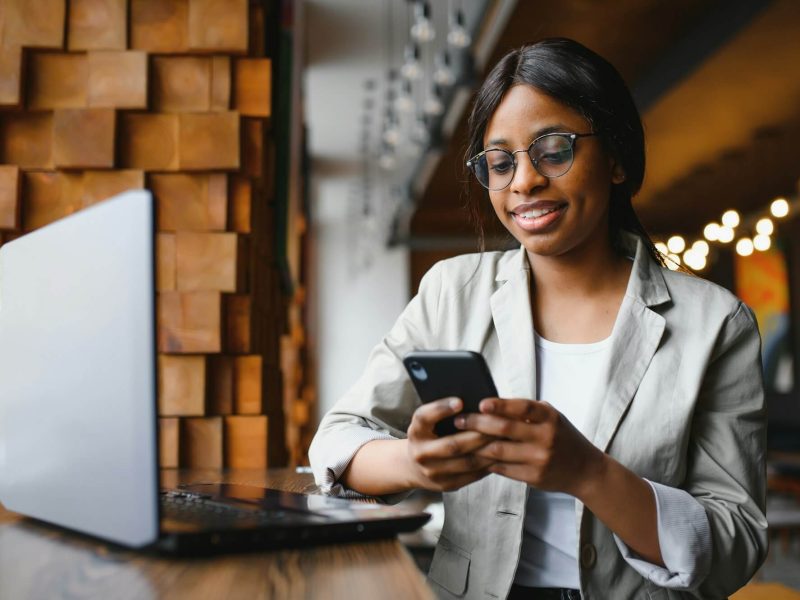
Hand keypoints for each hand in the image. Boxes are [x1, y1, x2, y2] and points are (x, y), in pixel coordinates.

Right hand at [405, 397, 497, 491]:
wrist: (414, 467)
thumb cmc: (429, 436)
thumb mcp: (428, 423)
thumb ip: (442, 413)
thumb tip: (473, 403)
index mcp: (416, 431)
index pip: (424, 418)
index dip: (441, 409)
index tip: (460, 401)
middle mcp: (421, 453)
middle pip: (452, 445)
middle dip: (477, 435)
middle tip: (497, 425)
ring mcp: (432, 472)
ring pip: (466, 462)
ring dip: (487, 451)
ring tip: (503, 440)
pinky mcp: (446, 484)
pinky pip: (471, 474)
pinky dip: (487, 464)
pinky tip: (498, 455)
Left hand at [454, 397, 605, 497]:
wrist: (585, 470)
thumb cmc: (562, 437)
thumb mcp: (552, 418)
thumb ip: (527, 412)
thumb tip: (490, 404)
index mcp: (550, 417)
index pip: (523, 408)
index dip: (501, 405)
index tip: (481, 403)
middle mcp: (546, 437)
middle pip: (505, 429)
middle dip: (478, 424)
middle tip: (458, 420)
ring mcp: (539, 459)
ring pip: (499, 451)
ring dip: (476, 445)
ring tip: (459, 438)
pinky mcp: (533, 477)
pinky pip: (503, 468)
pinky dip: (485, 461)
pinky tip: (473, 456)